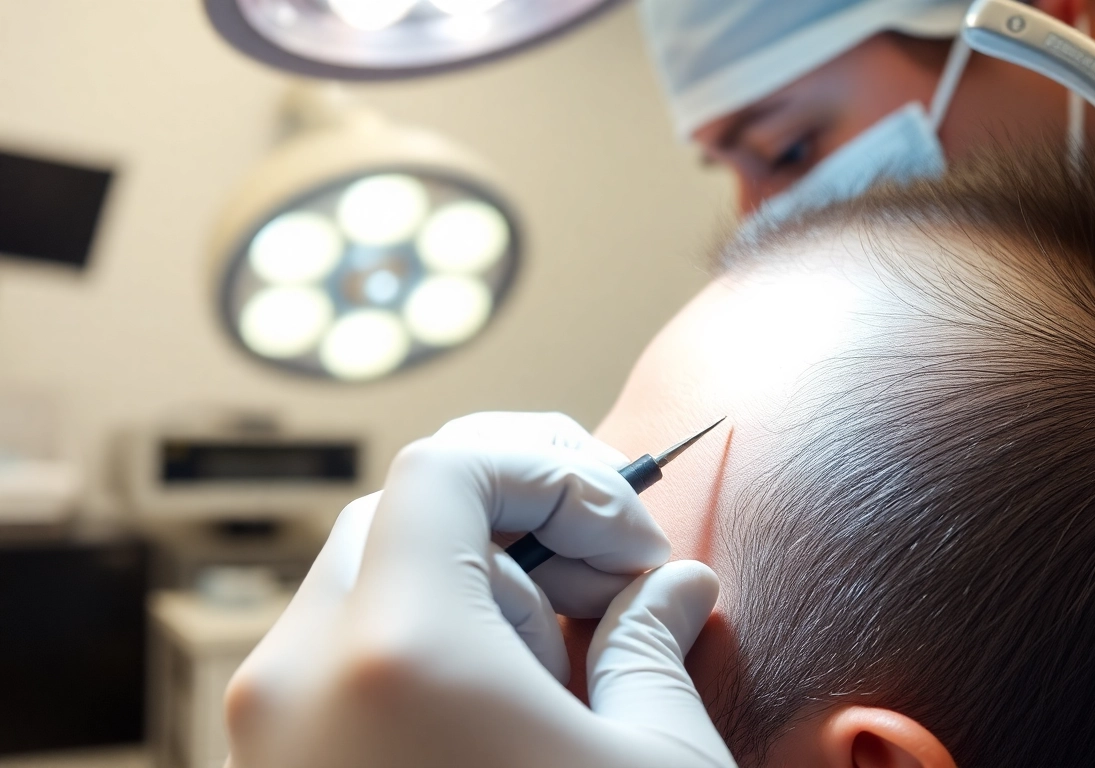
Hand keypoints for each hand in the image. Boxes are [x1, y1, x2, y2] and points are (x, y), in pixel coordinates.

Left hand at [223, 412, 736, 767]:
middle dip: (522, 529)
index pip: (448, 465)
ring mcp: (275, 731)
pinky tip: (506, 713)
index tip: (626, 540)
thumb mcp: (657, 765)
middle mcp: (305, 680)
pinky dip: (431, 651)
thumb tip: (674, 589)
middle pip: (407, 513)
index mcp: (400, 655)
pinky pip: (344, 662)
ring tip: (563, 676)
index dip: (554, 475)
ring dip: (481, 594)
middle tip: (608, 590)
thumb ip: (655, 646)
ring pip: (373, 585)